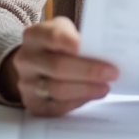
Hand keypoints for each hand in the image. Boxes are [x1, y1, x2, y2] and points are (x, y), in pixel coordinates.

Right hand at [0, 16, 118, 115]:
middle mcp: (26, 59)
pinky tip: (91, 96)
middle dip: (89, 71)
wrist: (36, 62)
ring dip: (86, 90)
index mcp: (34, 35)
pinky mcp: (33, 103)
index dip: (75, 43)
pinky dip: (77, 102)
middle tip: (113, 73)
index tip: (99, 49)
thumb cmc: (59, 44)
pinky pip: (56, 107)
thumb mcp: (66, 32)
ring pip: (58, 89)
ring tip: (105, 87)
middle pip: (58, 67)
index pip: (54, 37)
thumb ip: (81, 39)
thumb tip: (108, 52)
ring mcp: (26, 83)